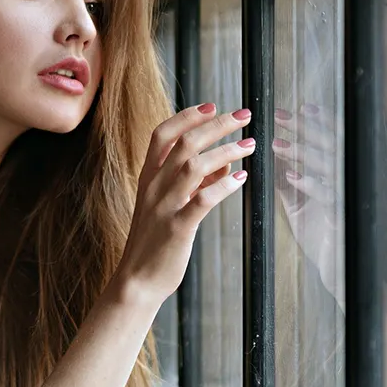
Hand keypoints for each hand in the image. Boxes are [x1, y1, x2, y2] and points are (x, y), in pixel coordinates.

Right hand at [115, 103, 253, 303]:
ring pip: (194, 166)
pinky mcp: (176, 228)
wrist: (137, 281)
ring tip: (250, 144)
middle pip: (185, 143)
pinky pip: (202, 200)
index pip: (163, 134)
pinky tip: (241, 179)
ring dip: (226, 151)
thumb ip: (194, 183)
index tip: (213, 105)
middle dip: (217, 125)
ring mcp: (164, 207)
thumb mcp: (170, 206)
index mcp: (148, 178)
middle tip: (244, 115)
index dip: (188, 115)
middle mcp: (153, 187)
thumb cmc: (155, 243)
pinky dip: (224, 186)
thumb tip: (225, 163)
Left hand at [273, 103, 343, 308]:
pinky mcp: (338, 212)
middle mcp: (341, 177)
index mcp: (332, 171)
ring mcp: (342, 193)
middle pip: (327, 144)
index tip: (295, 108)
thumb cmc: (317, 228)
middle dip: (304, 128)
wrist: (333, 261)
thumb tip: (271, 153)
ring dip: (301, 153)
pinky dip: (309, 183)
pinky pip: (326, 194)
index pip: (326, 138)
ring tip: (277, 145)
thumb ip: (287, 176)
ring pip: (325, 165)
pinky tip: (291, 176)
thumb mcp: (298, 198)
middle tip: (281, 117)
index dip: (313, 121)